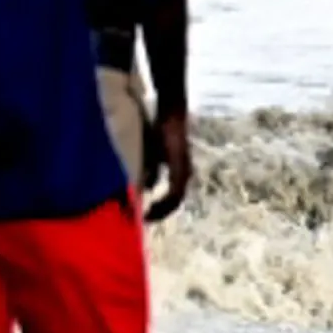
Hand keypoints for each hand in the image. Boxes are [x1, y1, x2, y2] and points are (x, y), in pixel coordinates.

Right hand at [141, 110, 196, 224]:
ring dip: (163, 207)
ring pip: (177, 197)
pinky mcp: (179, 164)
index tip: (147, 216)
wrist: (171, 114)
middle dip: (162, 212)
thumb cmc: (161, 132)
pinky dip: (166, 197)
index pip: (174, 198)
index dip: (162, 209)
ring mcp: (184, 169)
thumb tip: (149, 188)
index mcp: (180, 173)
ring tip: (150, 213)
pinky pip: (175, 187)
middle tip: (147, 218)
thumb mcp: (154, 155)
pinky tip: (155, 200)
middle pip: (177, 201)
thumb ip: (153, 171)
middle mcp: (185, 173)